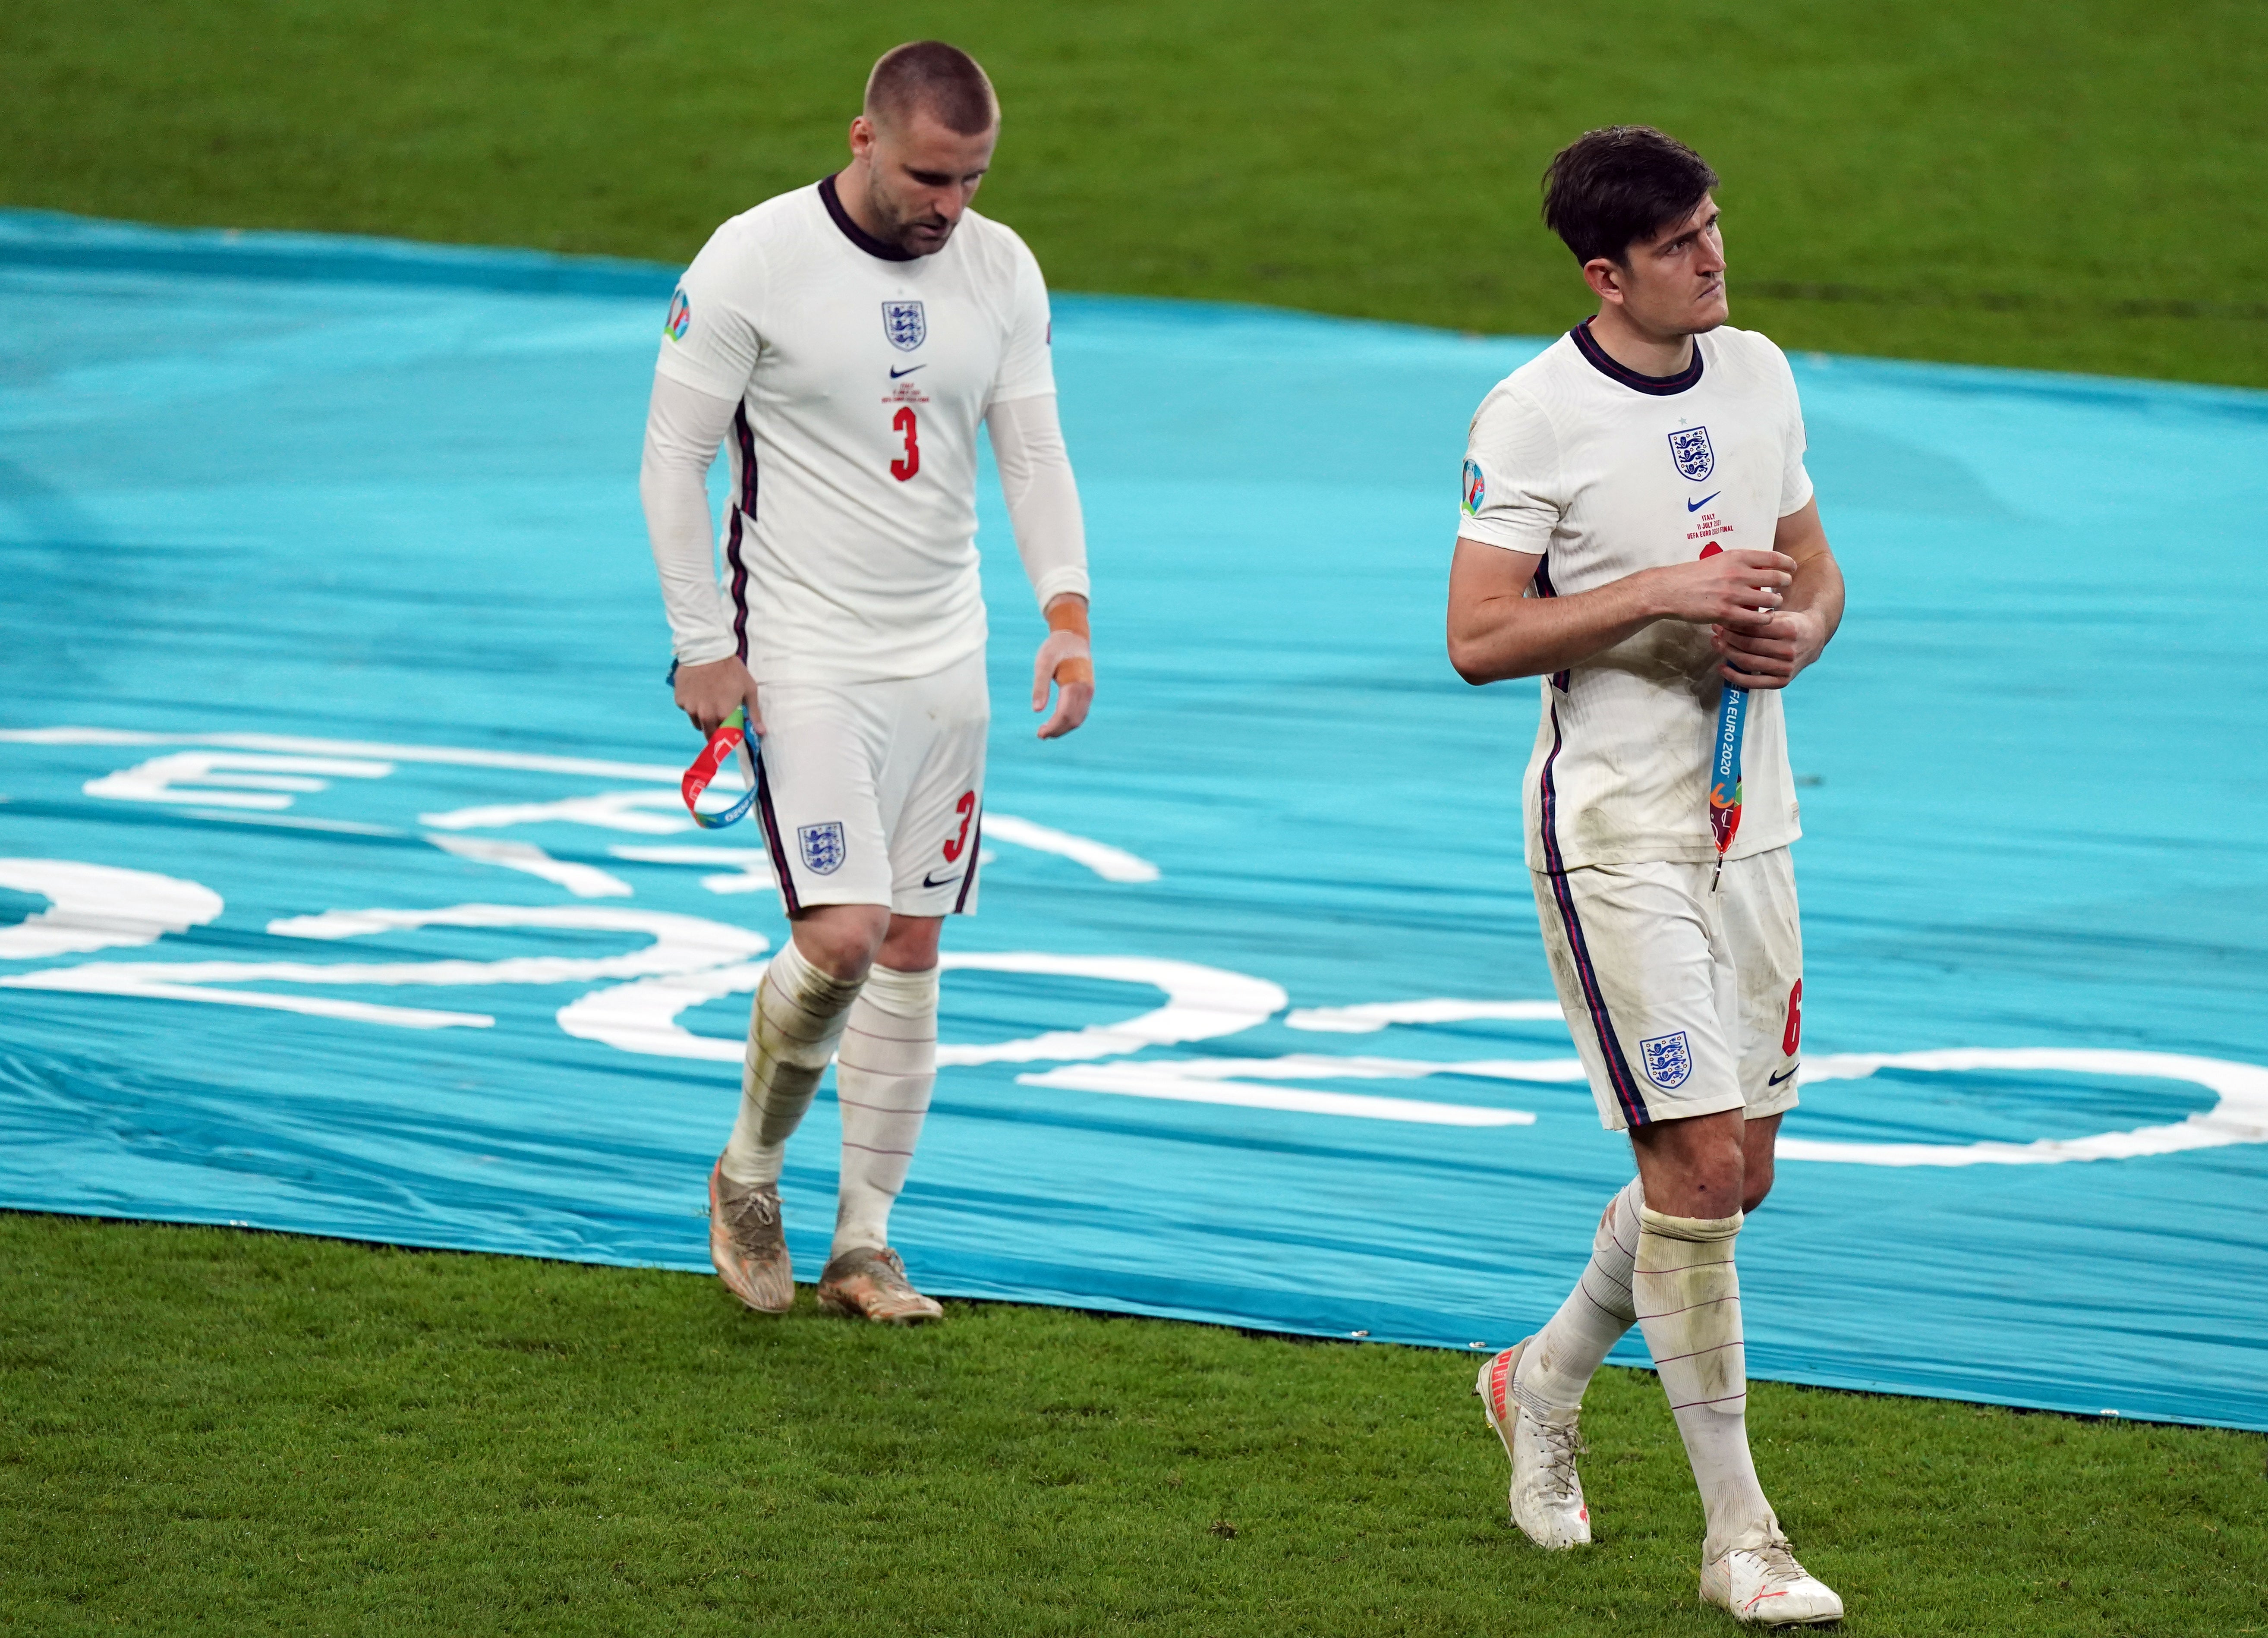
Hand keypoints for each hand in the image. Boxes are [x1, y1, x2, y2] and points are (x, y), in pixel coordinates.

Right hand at [674, 656, 760, 737]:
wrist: (707, 650)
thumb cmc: (732, 670)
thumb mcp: (749, 689)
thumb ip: (754, 713)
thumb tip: (762, 732)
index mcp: (723, 716)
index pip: (724, 737)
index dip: (728, 733)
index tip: (730, 726)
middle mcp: (705, 716)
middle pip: (708, 733)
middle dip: (714, 729)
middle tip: (718, 715)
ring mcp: (690, 708)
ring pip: (696, 722)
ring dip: (702, 717)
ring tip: (708, 700)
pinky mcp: (679, 700)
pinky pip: (686, 708)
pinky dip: (691, 704)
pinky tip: (697, 691)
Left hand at [1032, 629, 1091, 738]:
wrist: (1073, 637)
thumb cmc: (1055, 649)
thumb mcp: (1043, 663)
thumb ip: (1040, 686)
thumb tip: (1036, 710)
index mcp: (1075, 684)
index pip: (1065, 714)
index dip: (1053, 727)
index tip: (1040, 734)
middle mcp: (1086, 690)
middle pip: (1073, 720)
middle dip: (1057, 731)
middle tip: (1040, 735)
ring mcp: (1089, 691)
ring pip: (1079, 719)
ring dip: (1063, 728)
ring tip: (1046, 731)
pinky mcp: (1088, 691)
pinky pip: (1081, 712)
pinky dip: (1069, 721)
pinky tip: (1057, 722)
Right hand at [1646, 549, 1795, 627]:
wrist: (1670, 590)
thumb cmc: (1694, 575)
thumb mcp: (1719, 560)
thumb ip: (1741, 562)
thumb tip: (1763, 567)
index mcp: (1736, 557)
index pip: (1773, 558)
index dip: (1787, 564)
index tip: (1792, 568)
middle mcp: (1737, 573)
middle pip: (1776, 578)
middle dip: (1785, 583)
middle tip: (1784, 588)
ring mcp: (1733, 594)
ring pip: (1771, 600)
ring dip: (1776, 603)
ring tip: (1772, 604)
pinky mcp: (1726, 613)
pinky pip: (1757, 618)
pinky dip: (1764, 619)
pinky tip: (1763, 618)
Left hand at [1712, 607, 1825, 689]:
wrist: (1814, 639)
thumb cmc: (1792, 624)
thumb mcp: (1781, 614)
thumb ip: (1760, 617)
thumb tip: (1730, 618)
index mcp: (1788, 630)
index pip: (1753, 628)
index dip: (1733, 626)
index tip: (1721, 622)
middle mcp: (1788, 650)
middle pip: (1748, 645)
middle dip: (1727, 638)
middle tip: (1716, 631)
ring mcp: (1786, 668)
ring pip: (1748, 662)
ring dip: (1727, 653)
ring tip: (1717, 644)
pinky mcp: (1782, 681)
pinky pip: (1753, 683)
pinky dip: (1734, 677)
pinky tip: (1722, 668)